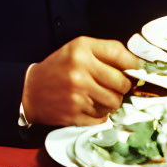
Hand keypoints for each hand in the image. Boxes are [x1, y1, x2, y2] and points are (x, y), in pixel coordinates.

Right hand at [20, 37, 135, 127]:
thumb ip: (105, 52)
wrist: (30, 91)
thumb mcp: (78, 48)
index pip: (120, 55)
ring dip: (113, 102)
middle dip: (124, 86)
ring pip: (114, 103)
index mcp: (82, 50)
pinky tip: (92, 106)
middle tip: (118, 86)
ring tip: (104, 96)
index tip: (135, 69)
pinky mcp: (73, 115)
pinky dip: (101, 114)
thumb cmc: (59, 67)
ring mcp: (76, 95)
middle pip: (121, 83)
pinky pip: (101, 118)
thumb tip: (134, 64)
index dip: (133, 63)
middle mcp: (80, 71)